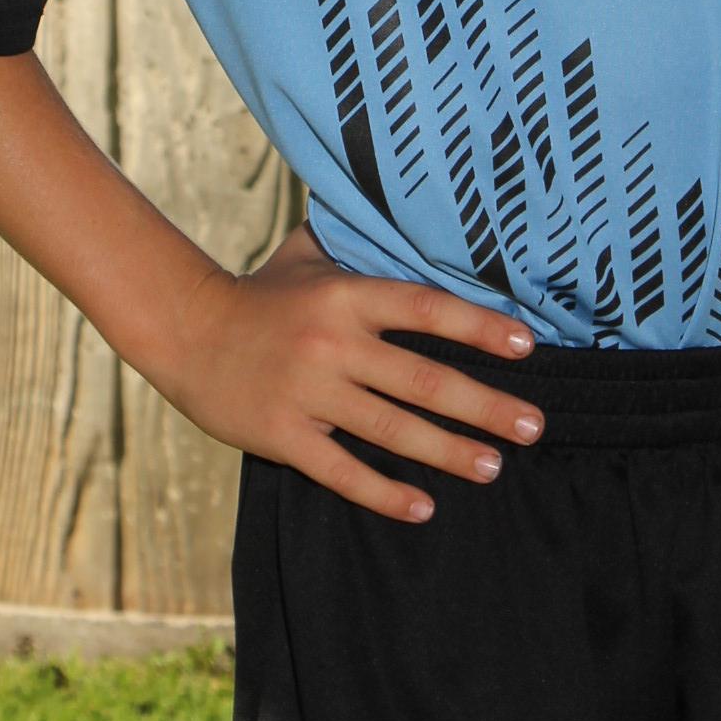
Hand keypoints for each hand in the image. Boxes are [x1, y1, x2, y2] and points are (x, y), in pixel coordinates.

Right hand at [150, 226, 541, 522]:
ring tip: (494, 467)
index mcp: (346, 297)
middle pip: (423, 379)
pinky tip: (424, 508)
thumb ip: (359, 245)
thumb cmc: (261, 295)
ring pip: (392, 429)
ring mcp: (307, 393)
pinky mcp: (283, 435)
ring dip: (449, 452)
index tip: (528, 346)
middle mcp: (332, 344)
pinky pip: (342, 471)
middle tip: (534, 426)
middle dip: (485, 406)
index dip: (479, 327)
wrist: (186, 332)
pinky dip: (385, 493)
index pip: (426, 308)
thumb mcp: (309, 258)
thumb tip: (413, 212)